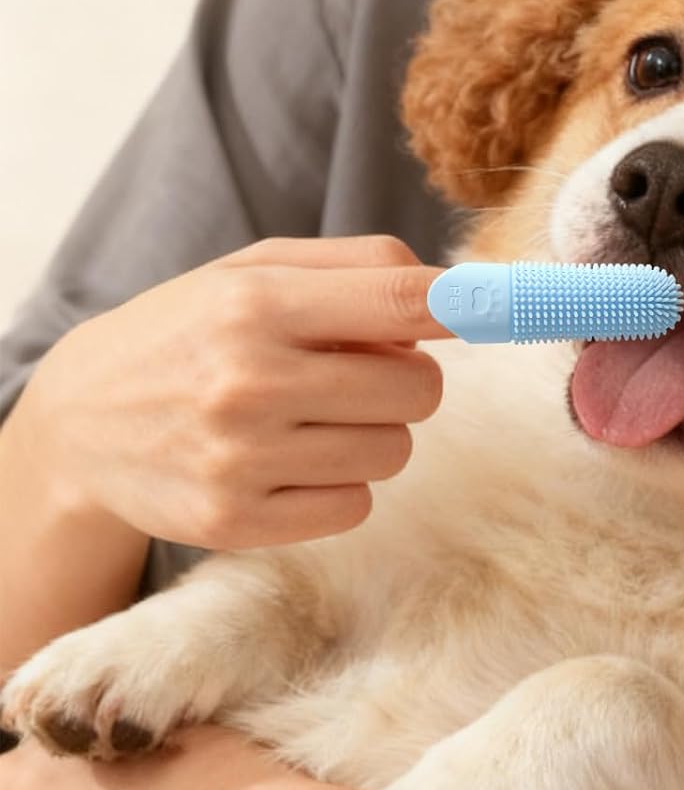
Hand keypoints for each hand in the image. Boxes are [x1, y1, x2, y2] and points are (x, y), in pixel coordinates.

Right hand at [11, 235, 454, 550]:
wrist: (81, 421)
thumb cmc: (193, 330)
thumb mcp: (258, 269)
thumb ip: (363, 267)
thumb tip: (455, 297)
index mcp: (258, 303)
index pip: (404, 300)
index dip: (470, 307)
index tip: (498, 311)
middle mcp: (249, 380)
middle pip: (420, 388)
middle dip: (405, 379)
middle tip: (356, 373)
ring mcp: (240, 459)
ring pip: (396, 450)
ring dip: (375, 433)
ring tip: (315, 416)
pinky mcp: (234, 522)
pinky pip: (356, 504)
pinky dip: (341, 484)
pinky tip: (292, 461)